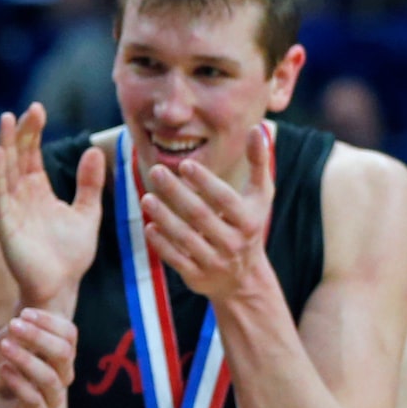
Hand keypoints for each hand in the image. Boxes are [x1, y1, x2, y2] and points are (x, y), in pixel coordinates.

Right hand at [0, 104, 104, 308]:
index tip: (39, 109)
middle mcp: (21, 196)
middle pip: (18, 156)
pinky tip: (0, 153)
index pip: (31, 154)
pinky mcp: (5, 225)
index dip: (33, 132)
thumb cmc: (70, 255)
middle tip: (30, 108)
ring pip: (6, 170)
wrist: (62, 286)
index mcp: (38, 191)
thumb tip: (94, 151)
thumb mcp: (88, 213)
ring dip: (5, 145)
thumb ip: (89, 184)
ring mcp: (11, 209)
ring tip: (7, 120)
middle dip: (21, 131)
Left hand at [0, 307, 80, 407]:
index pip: (69, 334)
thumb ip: (21, 329)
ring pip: (49, 377)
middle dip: (38, 336)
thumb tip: (29, 320)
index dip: (49, 321)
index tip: (23, 313)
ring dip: (25, 358)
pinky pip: (34, 399)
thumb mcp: (7, 340)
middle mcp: (62, 376)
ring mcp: (52, 398)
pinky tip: (2, 369)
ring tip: (3, 346)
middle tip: (12, 325)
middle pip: (64, 353)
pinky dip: (18, 382)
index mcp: (60, 355)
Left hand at [139, 123, 278, 300]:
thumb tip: (255, 129)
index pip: (224, 198)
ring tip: (146, 198)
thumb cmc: (248, 224)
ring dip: (164, 217)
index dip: (204, 182)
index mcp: (248, 220)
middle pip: (200, 216)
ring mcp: (214, 261)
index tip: (184, 164)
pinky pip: (176, 259)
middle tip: (156, 171)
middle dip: (176, 193)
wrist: (244, 278)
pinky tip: (148, 226)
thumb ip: (258, 162)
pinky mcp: (197, 277)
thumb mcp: (260, 195)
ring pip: (185, 238)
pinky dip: (161, 244)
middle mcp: (232, 242)